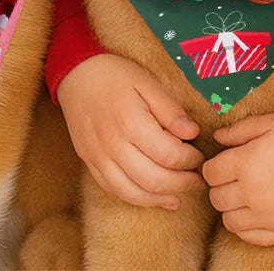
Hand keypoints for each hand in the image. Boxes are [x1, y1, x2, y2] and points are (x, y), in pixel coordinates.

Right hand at [57, 53, 203, 208]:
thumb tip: (192, 133)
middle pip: (154, 179)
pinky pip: (114, 190)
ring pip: (133, 192)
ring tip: (180, 197)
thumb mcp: (146, 81)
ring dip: (160, 198)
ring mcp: (98, 157)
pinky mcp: (89, 163)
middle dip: (181, 184)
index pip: (169, 155)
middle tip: (197, 180)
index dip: (189, 160)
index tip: (199, 156)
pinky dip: (136, 199)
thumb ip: (169, 109)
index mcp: (131, 122)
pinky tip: (153, 198)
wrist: (75, 74)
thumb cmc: (114, 74)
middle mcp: (113, 145)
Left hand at [204, 113, 273, 245]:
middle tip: (233, 175)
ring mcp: (268, 217)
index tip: (224, 159)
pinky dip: (245, 226)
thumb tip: (217, 137)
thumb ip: (240, 130)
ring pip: (228, 221)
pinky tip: (254, 211)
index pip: (210, 173)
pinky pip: (250, 237)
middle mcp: (252, 194)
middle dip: (220, 185)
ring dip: (230, 207)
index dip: (213, 164)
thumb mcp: (273, 122)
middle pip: (216, 198)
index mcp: (246, 164)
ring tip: (243, 193)